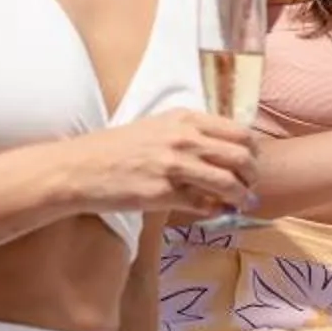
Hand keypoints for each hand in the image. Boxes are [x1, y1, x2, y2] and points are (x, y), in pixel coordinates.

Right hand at [71, 109, 256, 216]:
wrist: (79, 168)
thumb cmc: (116, 148)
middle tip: (249, 187)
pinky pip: (204, 205)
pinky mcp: (163, 193)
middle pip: (241, 157)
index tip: (250, 163)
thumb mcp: (157, 127)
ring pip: (229, 183)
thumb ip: (190, 133)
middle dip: (252, 176)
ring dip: (240, 197)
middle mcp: (184, 138)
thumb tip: (224, 151)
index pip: (239, 133)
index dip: (252, 152)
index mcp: (185, 118)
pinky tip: (214, 212)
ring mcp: (174, 166)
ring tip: (239, 203)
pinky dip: (215, 211)